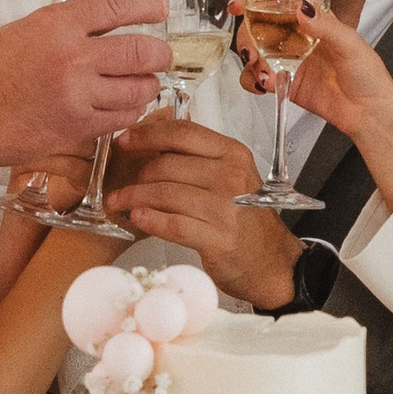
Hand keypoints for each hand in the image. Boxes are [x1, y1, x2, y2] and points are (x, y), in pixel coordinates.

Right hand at [0, 0, 169, 163]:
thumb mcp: (23, 30)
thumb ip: (65, 26)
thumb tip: (103, 26)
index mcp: (56, 24)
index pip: (115, 6)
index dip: (145, 5)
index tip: (159, 8)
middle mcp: (72, 58)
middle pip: (139, 50)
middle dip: (159, 52)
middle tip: (162, 54)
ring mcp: (77, 96)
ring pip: (138, 89)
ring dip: (148, 84)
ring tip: (145, 82)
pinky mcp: (77, 128)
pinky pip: (122, 118)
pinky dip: (132, 110)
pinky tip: (127, 105)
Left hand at [101, 112, 300, 306]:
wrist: (272, 260)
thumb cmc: (246, 217)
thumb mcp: (231, 175)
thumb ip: (198, 157)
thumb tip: (154, 141)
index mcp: (233, 154)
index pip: (183, 133)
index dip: (148, 134)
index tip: (126, 140)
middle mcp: (231, 177)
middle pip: (168, 164)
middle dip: (137, 174)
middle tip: (123, 184)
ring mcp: (226, 208)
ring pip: (165, 193)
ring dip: (135, 197)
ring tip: (120, 203)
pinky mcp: (218, 238)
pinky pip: (173, 224)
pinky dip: (151, 220)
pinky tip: (137, 218)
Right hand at [243, 2, 392, 212]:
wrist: (370, 113)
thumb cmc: (369, 76)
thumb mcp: (351, 45)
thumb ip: (325, 26)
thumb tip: (302, 9)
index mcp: (315, 20)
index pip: (281, 1)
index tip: (241, 2)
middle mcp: (298, 38)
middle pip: (260, 26)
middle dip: (247, 35)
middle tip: (250, 50)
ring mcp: (289, 60)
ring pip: (256, 51)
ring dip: (250, 60)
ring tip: (261, 71)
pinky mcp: (285, 83)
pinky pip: (259, 78)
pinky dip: (254, 80)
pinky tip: (265, 84)